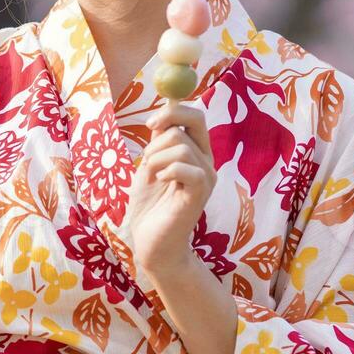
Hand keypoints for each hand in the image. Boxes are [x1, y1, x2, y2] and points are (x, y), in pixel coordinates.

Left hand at [126, 102, 216, 276]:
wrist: (150, 242)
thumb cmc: (150, 205)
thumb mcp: (150, 165)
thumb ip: (159, 141)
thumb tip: (163, 112)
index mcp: (195, 152)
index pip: (195, 117)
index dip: (173, 111)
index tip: (150, 123)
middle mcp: (206, 162)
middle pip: (196, 120)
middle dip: (167, 123)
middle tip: (148, 140)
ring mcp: (206, 178)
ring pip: (183, 146)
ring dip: (157, 156)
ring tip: (151, 174)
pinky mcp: (200, 195)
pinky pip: (190, 169)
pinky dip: (168, 170)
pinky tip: (160, 181)